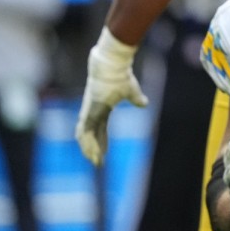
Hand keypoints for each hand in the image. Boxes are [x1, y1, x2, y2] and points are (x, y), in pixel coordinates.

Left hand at [75, 28, 147, 165]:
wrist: (111, 66)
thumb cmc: (121, 76)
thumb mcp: (132, 91)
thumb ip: (137, 99)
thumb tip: (144, 104)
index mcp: (102, 109)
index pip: (100, 130)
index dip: (102, 142)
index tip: (104, 154)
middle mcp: (92, 113)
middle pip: (91, 136)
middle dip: (94, 150)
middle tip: (98, 163)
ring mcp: (88, 112)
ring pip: (85, 137)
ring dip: (90, 150)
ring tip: (95, 161)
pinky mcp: (88, 112)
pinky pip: (85, 132)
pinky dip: (87, 144)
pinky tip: (90, 153)